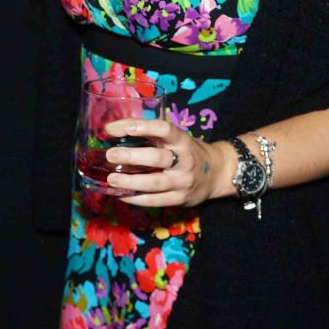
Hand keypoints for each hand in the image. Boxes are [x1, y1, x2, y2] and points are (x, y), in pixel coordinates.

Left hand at [100, 117, 223, 207]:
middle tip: (110, 155)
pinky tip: (120, 194)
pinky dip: (135, 198)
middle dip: (132, 157)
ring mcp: (182, 182)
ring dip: (130, 182)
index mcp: (182, 140)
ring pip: (154, 183)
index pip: (165, 130)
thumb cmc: (187, 151)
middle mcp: (184, 160)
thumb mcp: (175, 138)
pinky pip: (154, 200)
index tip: (125, 128)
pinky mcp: (179, 199)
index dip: (145, 127)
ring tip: (111, 178)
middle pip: (157, 158)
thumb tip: (112, 129)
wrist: (217, 173)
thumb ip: (149, 133)